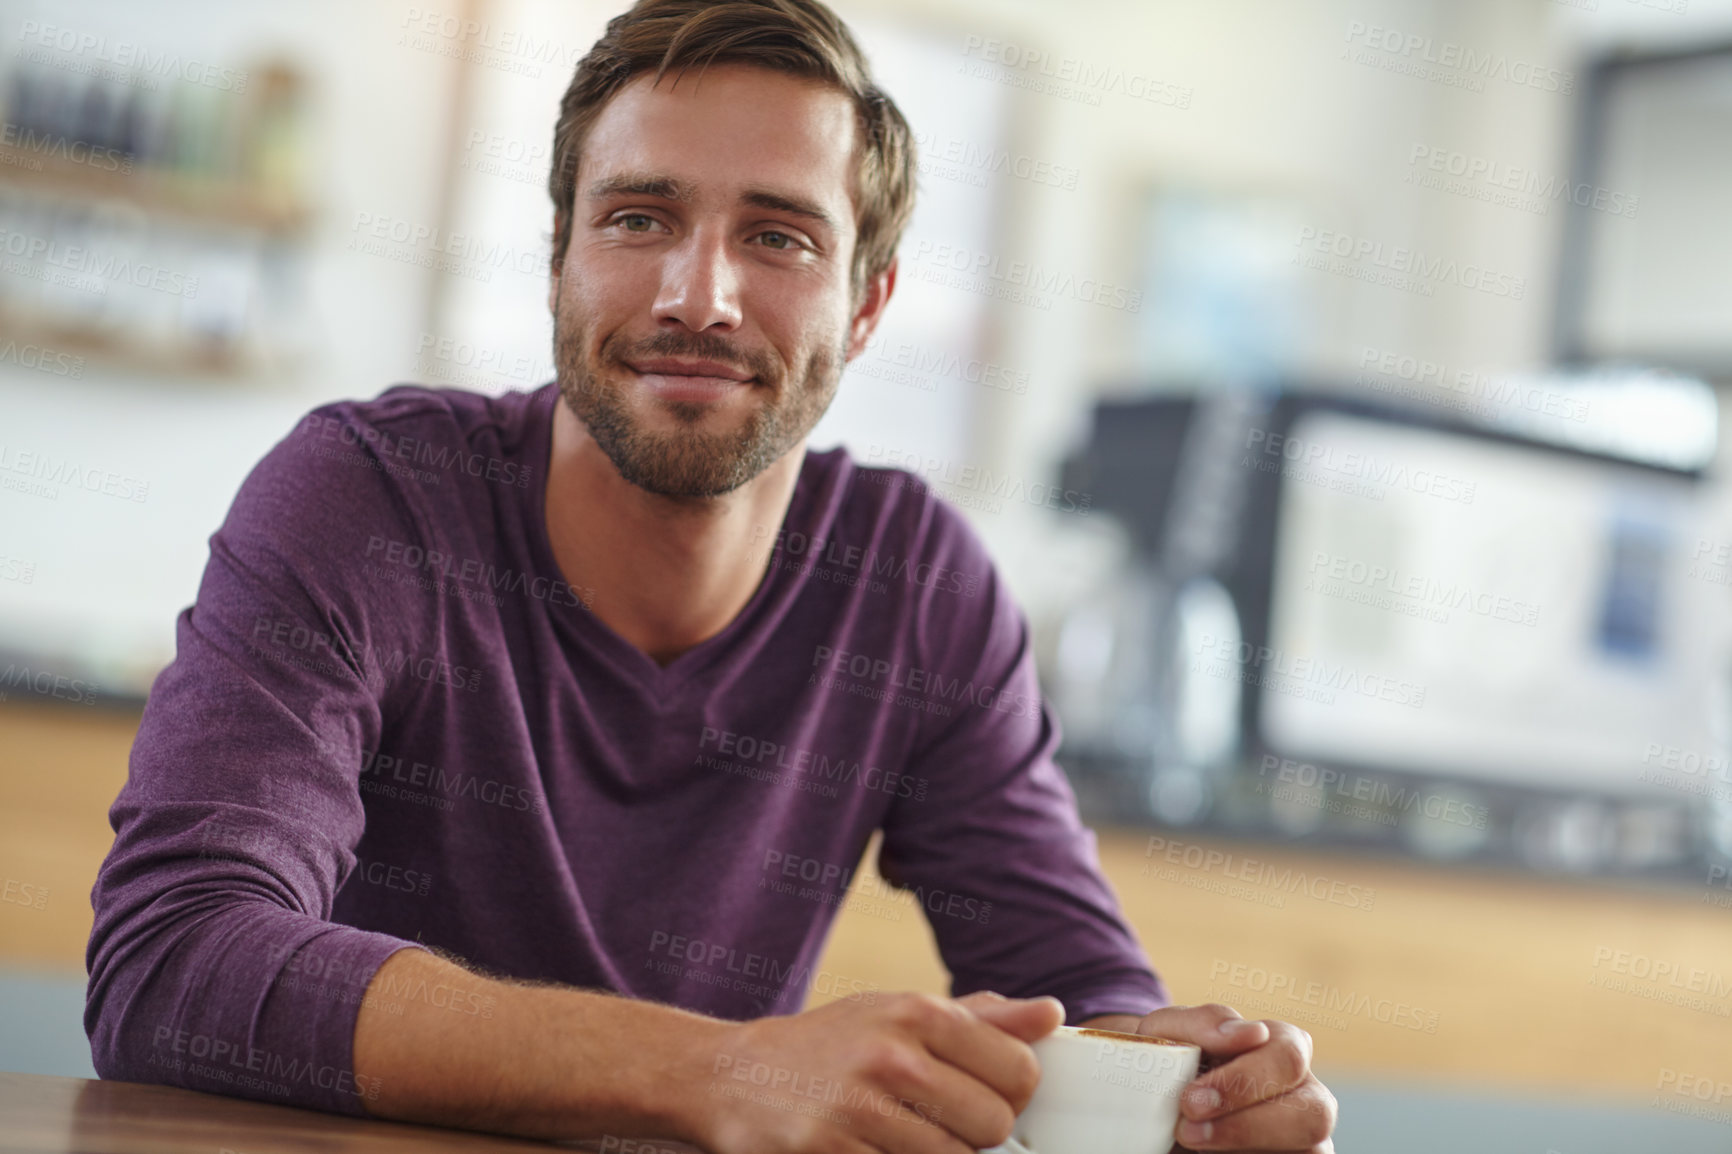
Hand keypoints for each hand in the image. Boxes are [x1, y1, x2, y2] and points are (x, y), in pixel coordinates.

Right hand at [694, 990, 1063, 1153]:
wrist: (730, 1077)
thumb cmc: (828, 1044)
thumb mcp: (896, 1013)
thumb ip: (979, 1018)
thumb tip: (1052, 1015)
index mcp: (916, 1012)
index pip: (1019, 1070)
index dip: (1009, 1093)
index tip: (980, 1094)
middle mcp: (891, 1055)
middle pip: (993, 1124)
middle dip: (973, 1133)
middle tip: (935, 1122)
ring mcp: (858, 1108)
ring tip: (896, 1135)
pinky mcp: (829, 1151)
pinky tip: (866, 1148)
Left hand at [1127, 1003, 1336, 1152]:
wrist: (1152, 1104)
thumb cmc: (1168, 1062)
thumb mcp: (1168, 1033)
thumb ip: (1204, 1022)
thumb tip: (1253, 1032)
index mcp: (1284, 1046)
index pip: (1289, 1056)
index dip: (1244, 1081)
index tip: (1190, 1099)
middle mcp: (1308, 1093)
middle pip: (1314, 1113)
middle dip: (1247, 1125)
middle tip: (1187, 1130)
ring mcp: (1306, 1138)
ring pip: (1310, 1150)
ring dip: (1245, 1148)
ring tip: (1193, 1142)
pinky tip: (1210, 1153)